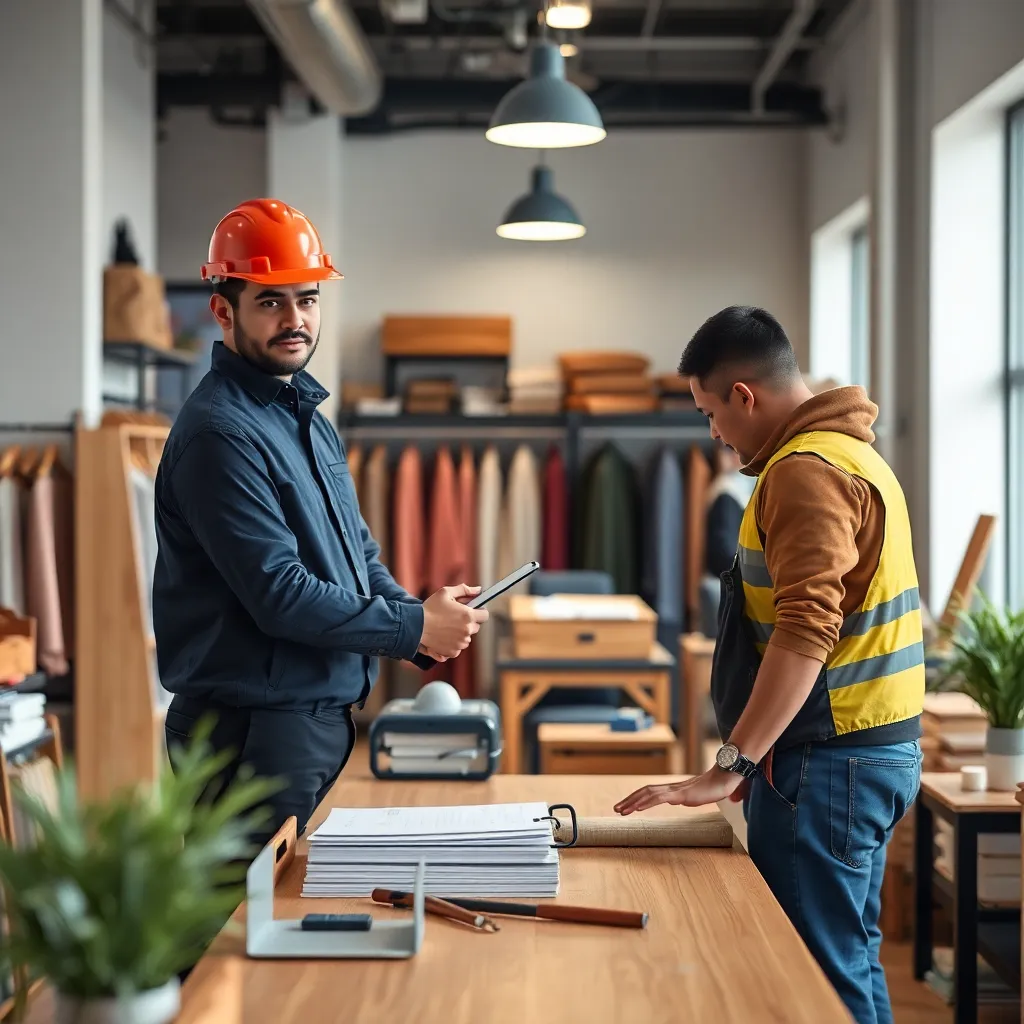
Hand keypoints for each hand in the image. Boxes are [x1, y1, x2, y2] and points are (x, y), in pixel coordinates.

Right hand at [420, 584, 488, 659]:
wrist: (415, 626)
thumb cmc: (430, 608)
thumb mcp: (446, 592)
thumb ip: (464, 590)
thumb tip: (478, 590)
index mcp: (468, 615)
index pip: (485, 615)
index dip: (479, 612)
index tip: (473, 610)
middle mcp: (467, 630)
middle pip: (476, 627)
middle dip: (468, 622)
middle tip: (454, 618)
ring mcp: (460, 643)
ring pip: (466, 638)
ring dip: (460, 633)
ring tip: (447, 627)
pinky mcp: (453, 652)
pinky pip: (458, 647)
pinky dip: (453, 643)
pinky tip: (443, 636)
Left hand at [613, 767, 743, 814]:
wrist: (727, 779)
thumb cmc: (716, 787)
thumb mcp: (699, 796)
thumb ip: (691, 797)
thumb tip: (688, 799)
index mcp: (674, 789)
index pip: (650, 792)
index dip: (637, 798)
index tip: (626, 807)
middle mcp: (671, 787)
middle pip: (644, 791)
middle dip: (629, 800)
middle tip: (617, 809)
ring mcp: (676, 790)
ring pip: (648, 794)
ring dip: (633, 802)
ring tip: (622, 810)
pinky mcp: (682, 794)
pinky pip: (660, 798)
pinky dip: (647, 802)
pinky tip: (638, 808)